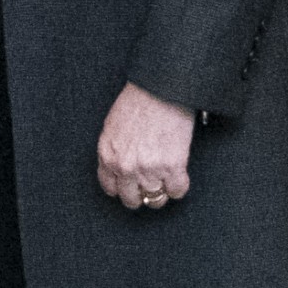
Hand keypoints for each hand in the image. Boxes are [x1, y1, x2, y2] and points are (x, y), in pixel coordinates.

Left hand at [92, 84, 195, 210]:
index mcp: (108, 156)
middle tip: (151, 185)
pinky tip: (179, 176)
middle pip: (131, 199)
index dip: (123, 188)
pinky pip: (176, 191)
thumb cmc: (138, 100)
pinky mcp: (172, 167)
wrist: (160, 88)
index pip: (110, 188)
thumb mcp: (112, 126)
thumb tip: (121, 163)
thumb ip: (114, 149)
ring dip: (162, 191)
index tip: (131, 186)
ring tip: (167, 180)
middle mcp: (125, 167)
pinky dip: (179, 187)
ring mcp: (148, 169)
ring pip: (155, 199)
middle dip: (142, 194)